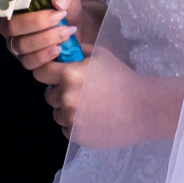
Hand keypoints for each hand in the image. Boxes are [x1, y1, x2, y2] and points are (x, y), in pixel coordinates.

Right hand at [0, 0, 82, 70]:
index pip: (9, 9)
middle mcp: (10, 28)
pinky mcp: (25, 61)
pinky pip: (28, 62)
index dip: (30, 10)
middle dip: (38, 24)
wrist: (75, 29)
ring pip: (21, 46)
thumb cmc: (64, 10)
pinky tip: (59, 49)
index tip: (56, 11)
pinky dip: (44, 56)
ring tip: (66, 34)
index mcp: (14, 8)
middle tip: (61, 22)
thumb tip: (58, 3)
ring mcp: (15, 46)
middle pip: (12, 28)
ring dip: (45, 40)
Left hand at [34, 45, 165, 146]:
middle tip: (81, 90)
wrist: (143, 108)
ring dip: (67, 109)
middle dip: (60, 91)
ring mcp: (70, 118)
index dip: (46, 71)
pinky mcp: (76, 135)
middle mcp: (65, 97)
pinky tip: (93, 118)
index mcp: (68, 75)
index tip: (54, 73)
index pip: (40, 72)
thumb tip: (63, 47)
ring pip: (57, 113)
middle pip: (49, 95)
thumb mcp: (101, 55)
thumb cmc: (123, 78)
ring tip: (90, 106)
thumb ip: (78, 50)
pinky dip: (76, 125)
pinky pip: (66, 129)